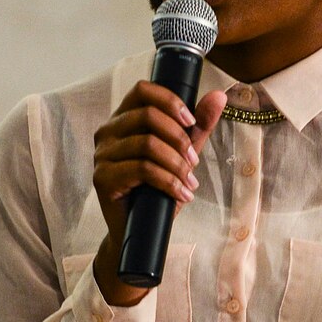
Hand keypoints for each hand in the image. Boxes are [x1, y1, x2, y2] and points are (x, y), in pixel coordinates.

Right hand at [90, 81, 225, 305]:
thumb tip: (219, 96)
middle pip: (147, 115)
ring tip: (190, 183)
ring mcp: (101, 155)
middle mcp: (107, 132)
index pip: (142, 90)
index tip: (191, 122)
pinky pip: (142, 169)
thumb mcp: (183, 154)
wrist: (139, 231)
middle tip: (195, 162)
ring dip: (177, 165)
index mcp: (123, 119)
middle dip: (179, 138)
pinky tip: (181, 194)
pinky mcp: (102, 178)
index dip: (170, 100)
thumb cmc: (157, 190)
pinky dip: (168, 181)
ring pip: (147, 144)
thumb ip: (198, 126)